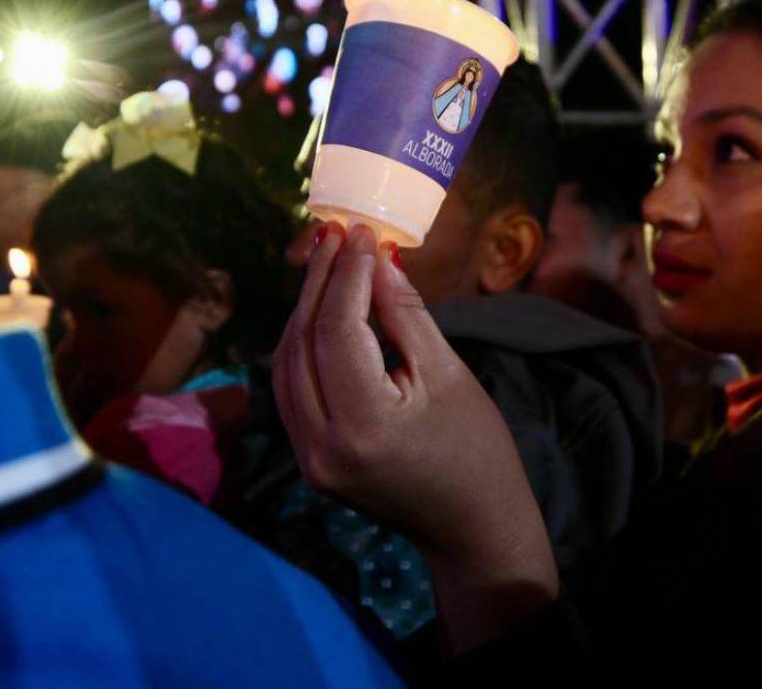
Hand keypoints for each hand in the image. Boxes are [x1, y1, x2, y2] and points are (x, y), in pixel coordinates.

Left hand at [272, 224, 558, 651]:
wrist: (472, 529)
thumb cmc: (476, 450)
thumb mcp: (448, 373)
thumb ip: (405, 314)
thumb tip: (376, 259)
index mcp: (364, 425)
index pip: (336, 331)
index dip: (344, 275)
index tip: (358, 232)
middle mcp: (321, 445)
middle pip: (300, 344)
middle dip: (317, 283)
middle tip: (334, 233)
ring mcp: (307, 459)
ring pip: (284, 365)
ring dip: (303, 310)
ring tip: (327, 262)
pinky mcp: (307, 461)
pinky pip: (290, 389)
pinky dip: (303, 344)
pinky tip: (321, 311)